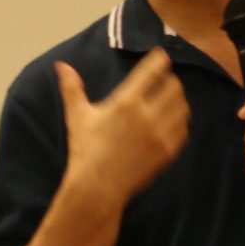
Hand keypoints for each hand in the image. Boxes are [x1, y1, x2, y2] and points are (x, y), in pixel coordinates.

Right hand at [59, 51, 186, 207]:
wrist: (97, 189)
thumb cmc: (85, 151)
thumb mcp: (77, 118)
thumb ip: (72, 89)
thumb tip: (61, 65)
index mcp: (126, 102)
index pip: (153, 70)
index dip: (160, 59)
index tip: (160, 56)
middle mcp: (147, 116)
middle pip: (174, 86)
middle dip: (170, 79)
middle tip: (164, 81)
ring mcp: (160, 135)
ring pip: (182, 106)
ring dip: (178, 100)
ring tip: (169, 99)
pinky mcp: (167, 152)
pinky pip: (183, 129)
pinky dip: (180, 122)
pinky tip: (171, 121)